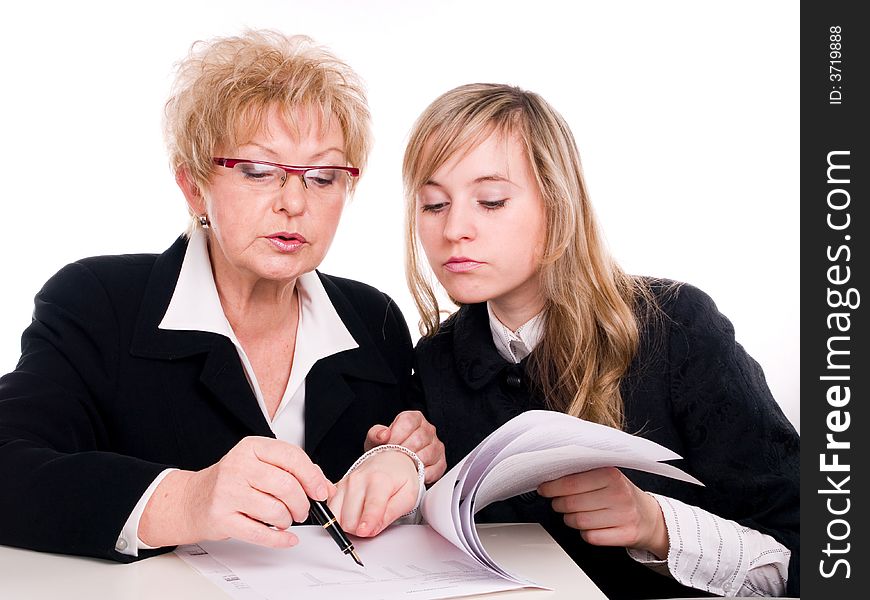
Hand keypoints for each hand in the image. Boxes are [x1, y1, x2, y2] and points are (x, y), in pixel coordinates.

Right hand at [139, 436, 333, 548]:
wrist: (193, 499)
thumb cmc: (233, 481)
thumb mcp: (261, 465)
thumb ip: (294, 472)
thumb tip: (325, 487)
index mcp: (251, 447)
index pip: (291, 457)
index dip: (312, 477)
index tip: (320, 491)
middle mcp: (238, 466)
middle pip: (286, 486)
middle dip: (302, 504)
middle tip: (302, 510)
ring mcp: (228, 492)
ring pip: (275, 510)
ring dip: (287, 520)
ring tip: (284, 519)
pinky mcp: (221, 517)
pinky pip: (260, 533)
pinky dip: (279, 539)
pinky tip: (286, 537)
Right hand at [329, 450, 419, 537]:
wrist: (390, 460)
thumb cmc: (400, 478)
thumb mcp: (408, 496)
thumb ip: (391, 513)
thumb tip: (372, 530)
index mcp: (379, 480)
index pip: (371, 506)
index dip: (367, 522)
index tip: (363, 532)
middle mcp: (358, 480)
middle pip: (350, 518)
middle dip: (360, 529)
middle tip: (373, 524)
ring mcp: (345, 483)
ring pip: (336, 517)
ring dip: (348, 525)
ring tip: (363, 519)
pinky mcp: (336, 488)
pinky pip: (330, 512)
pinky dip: (339, 517)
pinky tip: (352, 514)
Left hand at [364, 410, 445, 482]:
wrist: (392, 466)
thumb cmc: (385, 450)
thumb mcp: (375, 440)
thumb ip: (375, 434)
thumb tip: (383, 434)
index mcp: (413, 418)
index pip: (409, 421)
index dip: (397, 435)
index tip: (388, 446)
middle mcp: (428, 430)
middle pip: (419, 438)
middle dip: (403, 452)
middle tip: (393, 460)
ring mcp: (436, 445)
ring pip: (428, 454)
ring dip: (413, 463)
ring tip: (402, 467)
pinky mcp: (441, 462)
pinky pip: (436, 469)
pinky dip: (423, 474)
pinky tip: (413, 474)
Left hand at [537, 467, 668, 557]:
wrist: (649, 517)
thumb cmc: (622, 494)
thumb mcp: (607, 477)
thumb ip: (583, 475)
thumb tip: (551, 478)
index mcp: (611, 474)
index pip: (571, 482)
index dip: (552, 487)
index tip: (544, 489)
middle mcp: (619, 494)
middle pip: (571, 503)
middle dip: (559, 504)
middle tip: (558, 502)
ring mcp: (624, 515)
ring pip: (579, 521)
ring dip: (570, 519)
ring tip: (574, 514)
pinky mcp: (626, 534)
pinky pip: (591, 537)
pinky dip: (585, 533)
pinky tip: (590, 526)